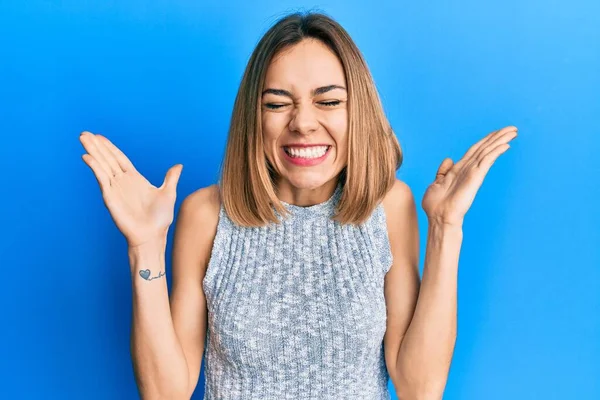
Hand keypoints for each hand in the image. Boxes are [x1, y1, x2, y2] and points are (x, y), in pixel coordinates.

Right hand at [79, 131, 182, 247]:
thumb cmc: (160, 219)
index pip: (120, 159)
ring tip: (82, 138)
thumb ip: (170, 178)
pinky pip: (101, 178)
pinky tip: (87, 157)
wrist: (153, 236)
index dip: (110, 147)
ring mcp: (115, 189)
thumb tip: (178, 165)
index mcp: (135, 179)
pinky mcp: (110, 197)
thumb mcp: (168, 193)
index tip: (100, 136)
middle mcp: (123, 182)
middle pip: (108, 159)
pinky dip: (95, 167)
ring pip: (102, 165)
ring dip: (93, 151)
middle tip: (84, 133)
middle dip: (97, 146)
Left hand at [422, 126, 517, 225]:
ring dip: (500, 140)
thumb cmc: (436, 205)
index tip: (497, 132)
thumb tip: (448, 159)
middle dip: (498, 137)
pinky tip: (505, 145)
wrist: (439, 216)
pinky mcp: (475, 177)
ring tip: (513, 132)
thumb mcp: (436, 183)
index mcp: (459, 169)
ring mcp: (472, 173)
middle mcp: (468, 169)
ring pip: (488, 152)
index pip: (475, 150)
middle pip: (485, 148)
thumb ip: (443, 171)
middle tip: (513, 128)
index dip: (486, 140)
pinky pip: (487, 161)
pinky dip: (495, 152)